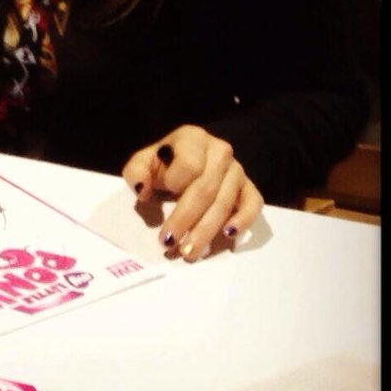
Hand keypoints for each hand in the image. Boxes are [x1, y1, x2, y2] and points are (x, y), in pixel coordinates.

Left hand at [123, 126, 264, 259]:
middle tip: (171, 243)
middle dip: (186, 219)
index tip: (154, 198)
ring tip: (190, 251)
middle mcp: (220, 151)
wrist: (189, 159)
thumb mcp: (144, 162)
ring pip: (225, 203)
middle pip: (206, 189)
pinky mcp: (250, 188)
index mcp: (192, 138)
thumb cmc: (165, 163)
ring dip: (207, 230)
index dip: (174, 183)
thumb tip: (141, 189)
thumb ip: (136, 171)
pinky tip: (228, 235)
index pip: (189, 164)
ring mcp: (238, 170)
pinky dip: (243, 221)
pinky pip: (253, 205)